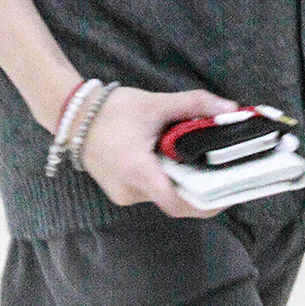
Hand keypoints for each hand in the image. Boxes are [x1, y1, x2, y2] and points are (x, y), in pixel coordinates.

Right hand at [80, 85, 237, 217]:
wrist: (73, 117)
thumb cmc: (113, 110)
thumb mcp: (156, 103)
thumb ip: (194, 104)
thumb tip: (231, 109)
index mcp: (138, 171)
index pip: (177, 203)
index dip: (206, 202)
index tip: (230, 191)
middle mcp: (130, 191)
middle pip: (175, 201)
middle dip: (201, 190)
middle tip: (227, 174)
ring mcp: (124, 195)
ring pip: (164, 196)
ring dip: (184, 184)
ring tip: (206, 163)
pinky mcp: (121, 192)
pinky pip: (151, 192)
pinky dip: (168, 181)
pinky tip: (179, 163)